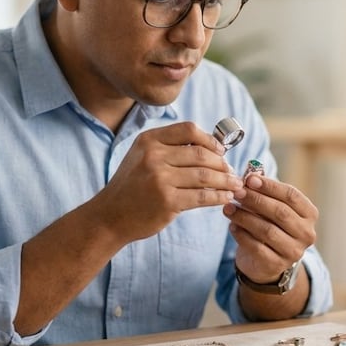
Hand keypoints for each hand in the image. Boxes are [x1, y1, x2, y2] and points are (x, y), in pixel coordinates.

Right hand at [96, 122, 243, 242]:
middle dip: (222, 164)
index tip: (221, 151)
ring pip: (205, 175)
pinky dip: (219, 197)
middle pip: (201, 154)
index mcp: (149, 140)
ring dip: (225, 181)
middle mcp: (154, 156)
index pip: (189, 130)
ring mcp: (160, 179)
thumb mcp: (142, 156)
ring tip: (235, 185)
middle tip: (232, 172)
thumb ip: (169, 148)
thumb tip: (211, 146)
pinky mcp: (167, 201)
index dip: (210, 139)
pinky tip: (226, 197)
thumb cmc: (132, 186)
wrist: (109, 216)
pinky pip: (202, 196)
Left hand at [223, 173, 316, 281]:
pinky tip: (232, 226)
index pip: (291, 195)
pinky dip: (241, 235)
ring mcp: (293, 251)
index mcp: (309, 214)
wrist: (266, 261)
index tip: (249, 179)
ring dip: (244, 217)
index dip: (270, 186)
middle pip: (280, 212)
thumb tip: (250, 175)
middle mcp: (306, 233)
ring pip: (267, 230)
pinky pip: (256, 247)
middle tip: (236, 192)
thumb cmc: (270, 225)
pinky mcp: (277, 265)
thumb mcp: (271, 207)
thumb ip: (264, 191)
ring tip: (228, 208)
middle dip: (255, 200)